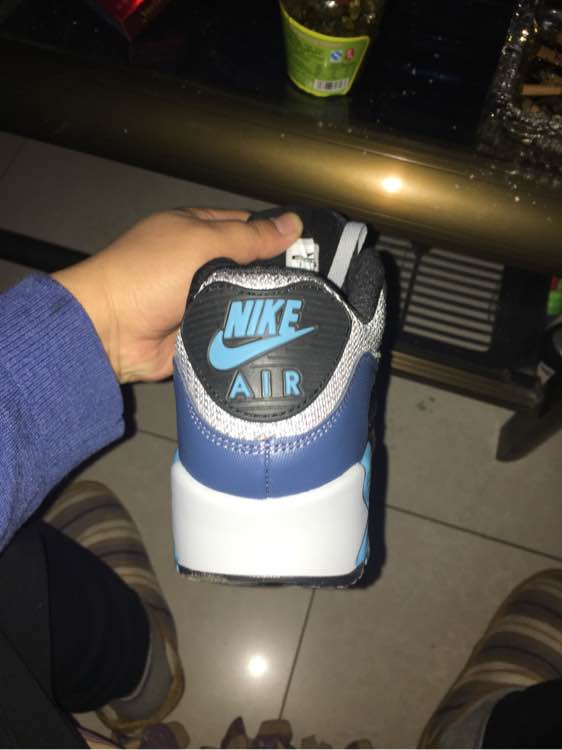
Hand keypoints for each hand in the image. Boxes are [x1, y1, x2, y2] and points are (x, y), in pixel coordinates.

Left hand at [52, 208, 301, 382]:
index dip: (277, 236)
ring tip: (305, 315)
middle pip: (250, 267)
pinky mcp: (202, 332)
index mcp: (198, 231)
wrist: (111, 331)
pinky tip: (281, 336)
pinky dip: (250, 334)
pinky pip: (234, 331)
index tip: (312, 251)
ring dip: (265, 308)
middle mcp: (200, 264)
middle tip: (314, 287)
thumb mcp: (202, 242)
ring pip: (245, 302)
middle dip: (276, 276)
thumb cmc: (148, 274)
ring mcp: (200, 300)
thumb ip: (249, 236)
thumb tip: (293, 224)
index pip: (248, 227)